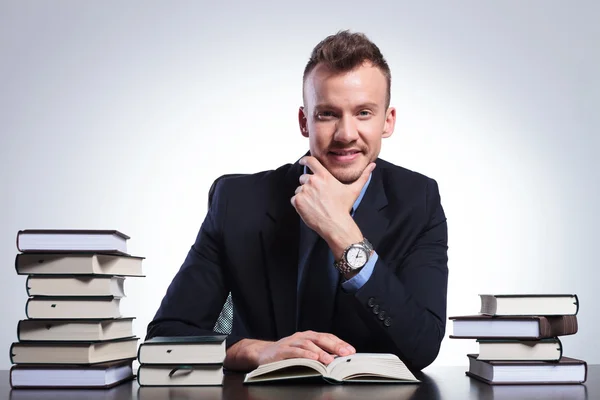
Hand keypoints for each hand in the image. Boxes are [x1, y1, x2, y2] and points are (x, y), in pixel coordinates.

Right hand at [224, 331, 355, 370]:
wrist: (263, 353)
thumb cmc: (286, 354)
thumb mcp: (304, 352)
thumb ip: (319, 353)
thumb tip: (338, 360)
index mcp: (309, 336)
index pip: (327, 337)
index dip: (340, 343)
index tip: (351, 351)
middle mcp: (301, 337)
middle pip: (321, 338)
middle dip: (335, 346)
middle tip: (346, 353)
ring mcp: (291, 342)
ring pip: (308, 344)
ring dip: (320, 352)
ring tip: (330, 360)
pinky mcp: (282, 350)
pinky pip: (295, 351)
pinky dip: (305, 354)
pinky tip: (313, 358)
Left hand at [291, 156, 374, 257]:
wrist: (335, 224)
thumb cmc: (344, 207)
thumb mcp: (354, 190)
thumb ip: (363, 176)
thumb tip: (373, 166)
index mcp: (324, 176)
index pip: (310, 161)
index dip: (305, 160)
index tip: (303, 161)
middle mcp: (312, 181)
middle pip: (303, 177)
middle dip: (308, 184)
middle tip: (316, 195)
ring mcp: (304, 191)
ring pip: (299, 189)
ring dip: (304, 194)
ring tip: (315, 203)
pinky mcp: (298, 201)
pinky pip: (294, 199)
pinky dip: (299, 203)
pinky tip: (309, 208)